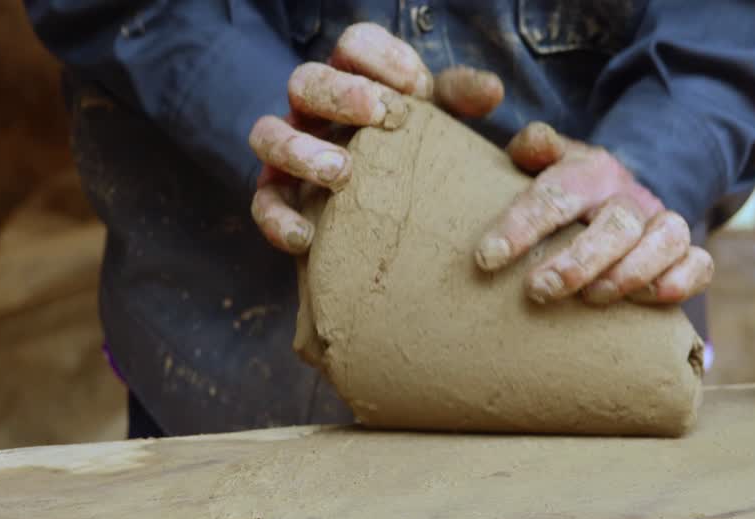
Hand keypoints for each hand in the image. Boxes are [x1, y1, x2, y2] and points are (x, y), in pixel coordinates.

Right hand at [249, 23, 503, 253]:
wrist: (386, 222)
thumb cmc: (413, 156)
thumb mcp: (438, 124)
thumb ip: (460, 101)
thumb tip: (492, 90)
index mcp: (354, 78)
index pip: (354, 45)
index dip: (381, 57)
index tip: (418, 86)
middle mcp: (313, 109)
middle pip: (306, 80)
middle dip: (340, 94)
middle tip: (380, 115)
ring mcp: (289, 151)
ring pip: (267, 134)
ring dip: (300, 150)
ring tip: (341, 172)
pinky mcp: (277, 198)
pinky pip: (262, 203)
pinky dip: (279, 219)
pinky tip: (306, 238)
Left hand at [475, 122, 713, 305]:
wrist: (615, 193)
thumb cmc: (562, 189)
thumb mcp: (541, 163)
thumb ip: (531, 149)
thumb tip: (533, 140)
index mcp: (589, 170)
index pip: (557, 193)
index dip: (522, 225)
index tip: (487, 258)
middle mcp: (628, 196)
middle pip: (616, 224)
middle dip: (578, 261)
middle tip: (537, 290)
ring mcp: (660, 224)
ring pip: (665, 240)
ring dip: (630, 273)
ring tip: (591, 299)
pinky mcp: (683, 254)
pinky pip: (700, 264)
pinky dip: (682, 279)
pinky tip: (654, 298)